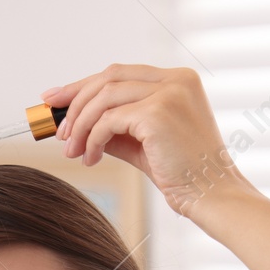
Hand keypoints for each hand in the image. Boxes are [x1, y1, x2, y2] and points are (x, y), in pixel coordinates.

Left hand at [40, 65, 253, 216]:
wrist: (212, 196)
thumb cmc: (185, 174)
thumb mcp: (144, 144)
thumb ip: (116, 128)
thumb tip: (76, 124)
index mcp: (178, 80)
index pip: (121, 73)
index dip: (84, 85)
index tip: (57, 99)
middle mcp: (176, 80)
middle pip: (108, 77)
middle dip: (74, 99)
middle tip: (57, 127)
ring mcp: (169, 93)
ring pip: (104, 97)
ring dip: (81, 125)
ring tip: (73, 151)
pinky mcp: (158, 113)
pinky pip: (109, 120)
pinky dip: (93, 139)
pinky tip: (92, 158)